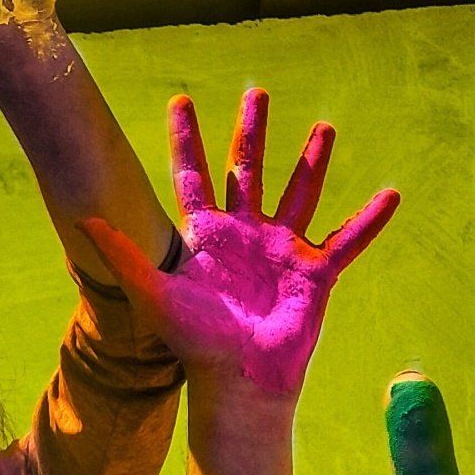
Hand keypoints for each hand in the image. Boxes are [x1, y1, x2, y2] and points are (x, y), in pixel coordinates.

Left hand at [83, 87, 398, 396]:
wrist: (239, 380)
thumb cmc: (194, 343)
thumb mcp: (153, 294)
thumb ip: (124, 254)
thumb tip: (84, 219)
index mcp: (205, 236)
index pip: (193, 175)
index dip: (186, 139)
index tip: (181, 101)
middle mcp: (244, 234)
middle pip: (247, 170)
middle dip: (251, 132)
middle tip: (257, 93)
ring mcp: (281, 250)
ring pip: (299, 192)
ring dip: (311, 161)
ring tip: (325, 127)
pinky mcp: (314, 273)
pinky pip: (346, 241)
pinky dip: (368, 221)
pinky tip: (390, 196)